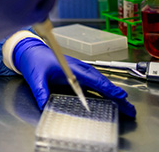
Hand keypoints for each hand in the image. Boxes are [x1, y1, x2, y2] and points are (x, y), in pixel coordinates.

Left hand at [13, 37, 136, 117]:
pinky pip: (93, 81)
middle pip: (102, 82)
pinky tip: (108, 97)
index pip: (95, 80)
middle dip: (117, 95)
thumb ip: (40, 91)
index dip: (109, 90)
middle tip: (130, 108)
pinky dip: (104, 89)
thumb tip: (44, 105)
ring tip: (124, 104)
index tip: (121, 97)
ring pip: (99, 81)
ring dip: (112, 92)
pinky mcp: (75, 72)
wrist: (29, 50)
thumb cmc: (34, 60)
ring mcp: (78, 69)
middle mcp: (78, 68)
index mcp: (72, 68)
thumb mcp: (35, 77)